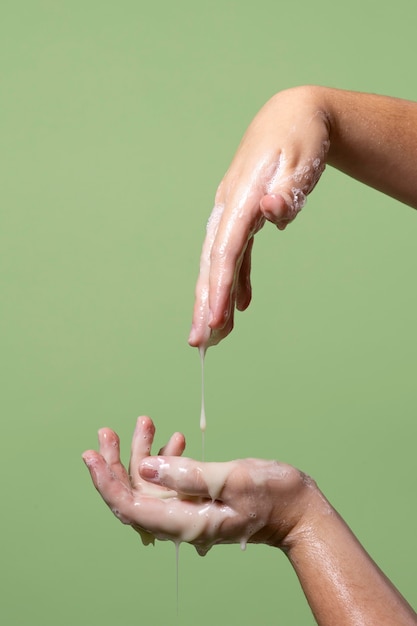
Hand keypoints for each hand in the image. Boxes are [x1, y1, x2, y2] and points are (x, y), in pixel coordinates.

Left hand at [83, 417, 315, 554]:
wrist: (298, 510)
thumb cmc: (273, 495)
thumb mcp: (233, 479)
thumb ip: (188, 475)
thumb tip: (146, 468)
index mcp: (185, 522)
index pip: (131, 508)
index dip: (106, 483)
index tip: (91, 455)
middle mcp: (181, 522)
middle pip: (133, 496)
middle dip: (115, 463)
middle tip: (106, 432)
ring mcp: (188, 512)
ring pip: (150, 486)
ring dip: (140, 455)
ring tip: (144, 422)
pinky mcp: (197, 501)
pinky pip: (169, 483)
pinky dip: (164, 459)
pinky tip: (175, 439)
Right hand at [188, 86, 329, 347]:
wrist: (292, 115)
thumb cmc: (301, 136)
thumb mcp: (302, 159)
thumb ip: (287, 190)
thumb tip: (269, 213)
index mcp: (240, 197)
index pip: (225, 251)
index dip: (217, 287)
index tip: (214, 321)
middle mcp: (228, 207)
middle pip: (211, 263)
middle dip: (203, 303)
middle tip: (198, 343)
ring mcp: (231, 212)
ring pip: (218, 262)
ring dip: (214, 298)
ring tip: (214, 337)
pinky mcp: (241, 216)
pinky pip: (234, 255)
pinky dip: (235, 281)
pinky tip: (239, 306)